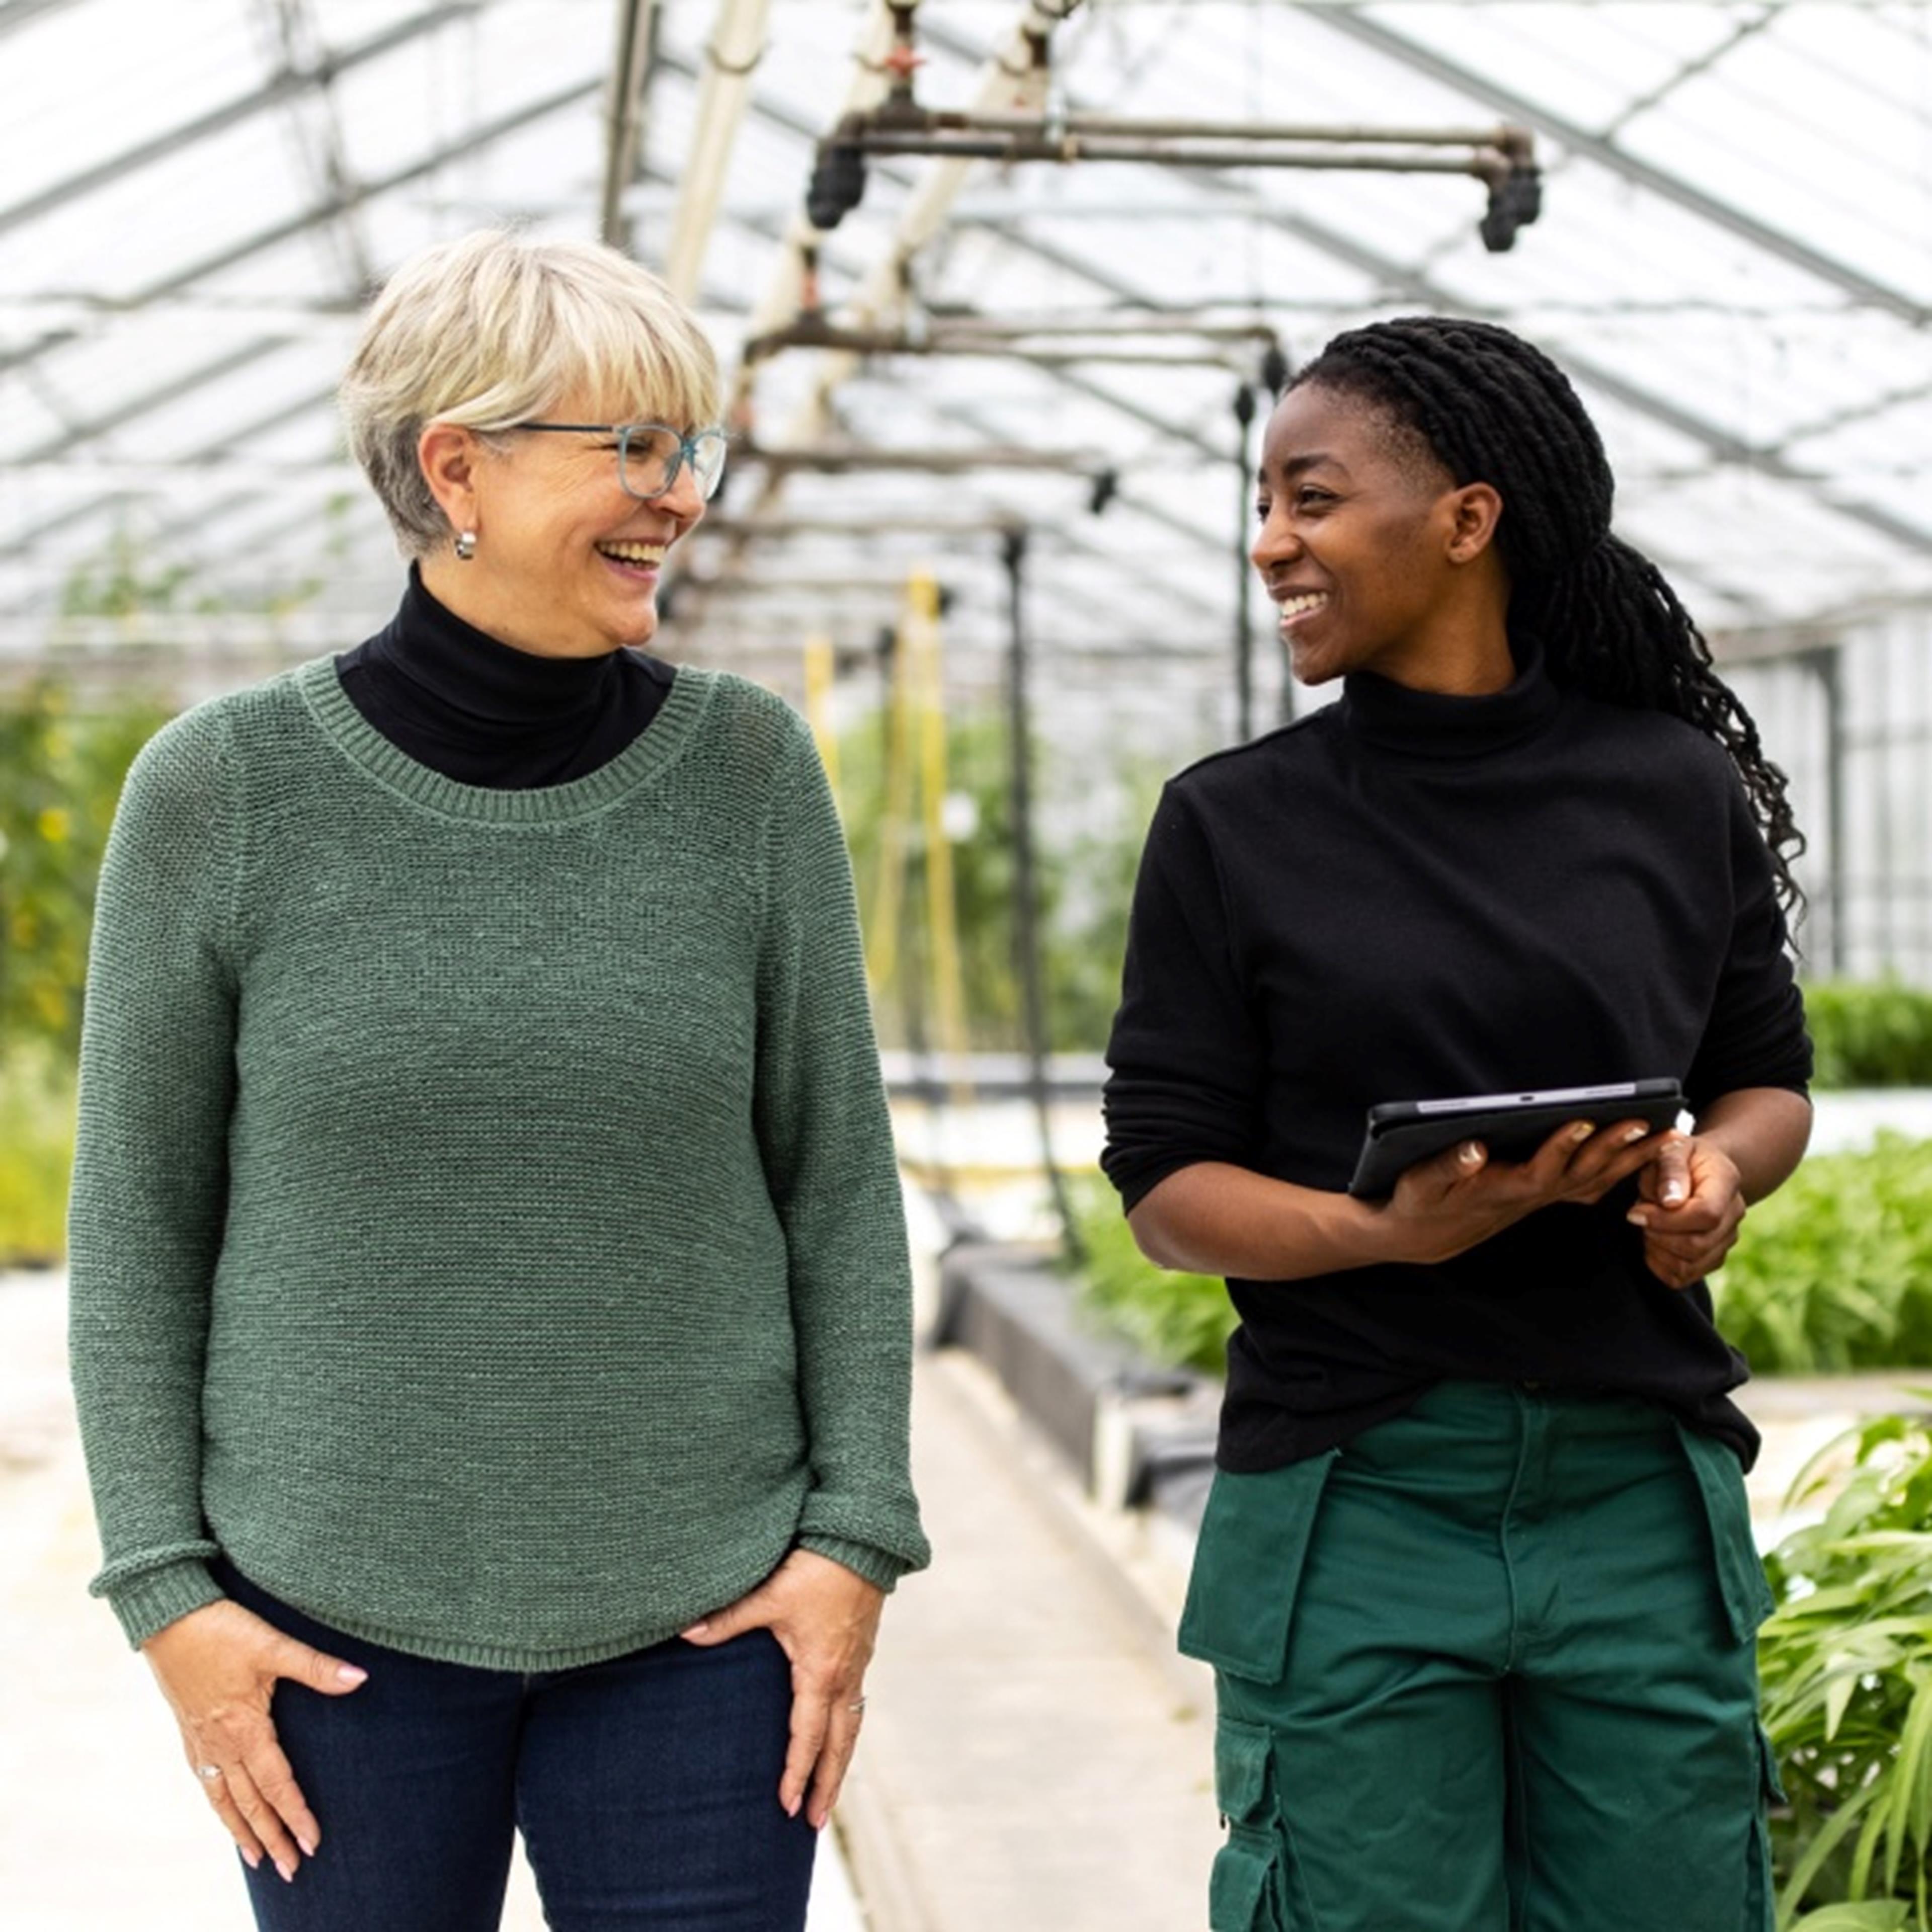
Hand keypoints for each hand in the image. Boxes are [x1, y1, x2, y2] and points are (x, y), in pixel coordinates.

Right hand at [142, 1597, 367, 1881]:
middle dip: (271, 1838)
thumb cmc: (221, 1629)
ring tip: (255, 1860)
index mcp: (244, 1728)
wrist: (167, 1617)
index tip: (312, 1842)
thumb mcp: (273, 1645)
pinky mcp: (187, 1729)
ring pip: (223, 1798)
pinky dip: (217, 1804)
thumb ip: (316, 1667)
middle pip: (250, 1803)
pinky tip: (223, 1810)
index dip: (295, 1814)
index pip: (276, 1784)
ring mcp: (200, 1739)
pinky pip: (204, 1780)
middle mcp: (220, 1742)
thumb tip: (360, 1678)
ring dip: (241, 1830)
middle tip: (290, 1870)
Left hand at [681, 1549, 883, 1828]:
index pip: (808, 1737)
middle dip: (827, 1785)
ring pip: (852, 1726)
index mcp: (821, 1673)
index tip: (786, 1807)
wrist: (862, 1540)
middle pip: (839, 1745)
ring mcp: (858, 1664)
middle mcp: (844, 1676)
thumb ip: (727, 1620)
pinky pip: (857, 1703)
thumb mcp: (769, 1595)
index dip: (797, 1774)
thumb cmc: (817, 1568)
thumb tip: (686, 1634)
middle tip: (814, 1823)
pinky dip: (848, 1730)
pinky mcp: (862, 1649)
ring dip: (841, 1762)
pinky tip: (839, 1733)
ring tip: (831, 1793)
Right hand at [1381, 1118, 1680, 1265]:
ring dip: (1631, 1158)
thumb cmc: (1417, 1204)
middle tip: (1650, 1123)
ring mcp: (1539, 1197)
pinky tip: (1641, 1153)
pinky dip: (1619, 1168)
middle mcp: (1529, 1196)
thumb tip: (1474, 1148)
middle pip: (1583, 1175)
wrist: (1422, 1237)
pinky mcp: (1541, 1194)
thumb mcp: (1420, 1185)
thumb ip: (1447, 1167)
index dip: (1562, 1148)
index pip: (1540, 1171)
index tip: (1583, 1122)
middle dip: (1617, 1150)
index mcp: (1501, 1191)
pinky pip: (1591, 1182)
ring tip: (1667, 1134)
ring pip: (1595, 1179)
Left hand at [1626, 1134, 1746, 1287]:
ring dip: (1656, 1249)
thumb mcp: (1671, 1148)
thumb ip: (1670, 1171)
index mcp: (1726, 1182)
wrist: (1697, 1168)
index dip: (1667, 1219)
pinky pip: (1683, 1277)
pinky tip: (1652, 1241)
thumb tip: (1671, 1202)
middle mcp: (1734, 1214)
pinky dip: (1659, 1265)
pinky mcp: (1711, 1258)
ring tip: (1647, 1225)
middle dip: (1657, 1234)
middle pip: (1697, 1245)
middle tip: (1638, 1215)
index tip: (1637, 1210)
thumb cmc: (1679, 1156)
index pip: (1706, 1214)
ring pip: (1689, 1265)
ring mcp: (1726, 1239)